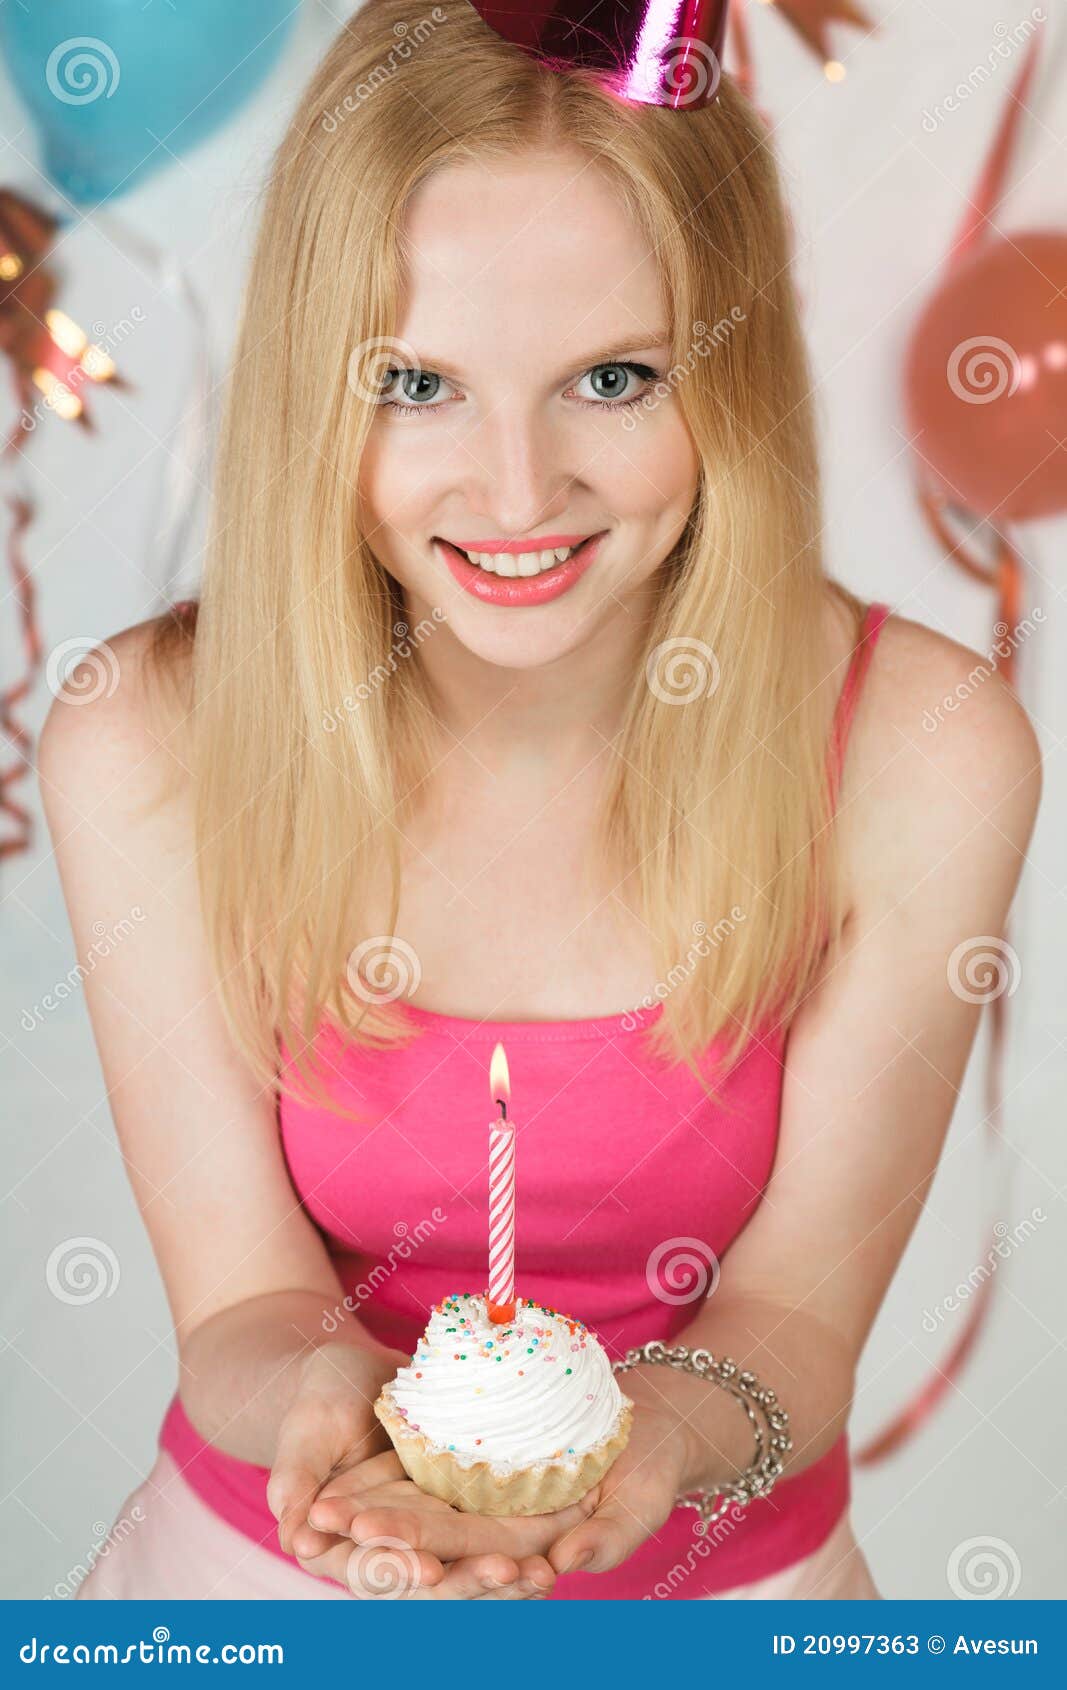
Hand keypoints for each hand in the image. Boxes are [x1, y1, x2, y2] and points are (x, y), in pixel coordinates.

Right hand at [266, 1342, 559, 1597]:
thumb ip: (297, 1476)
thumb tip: (293, 1532)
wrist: (359, 1371)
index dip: (398, 1571)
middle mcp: (396, 1546)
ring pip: (471, 1563)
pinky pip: (499, 1531)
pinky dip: (527, 1543)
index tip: (426, 1570)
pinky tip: (562, 1542)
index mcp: (347, 1542)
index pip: (372, 1567)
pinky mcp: (465, 1507)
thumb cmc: (322, 1396)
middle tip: (506, 1576)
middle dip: (468, 1581)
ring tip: (542, 1576)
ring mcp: (435, 1529)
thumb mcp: (308, 1427)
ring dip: (506, 1576)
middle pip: (432, 1578)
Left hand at [309, 1396, 687, 1585]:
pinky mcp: (476, 1457)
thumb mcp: (643, 1501)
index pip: (472, 1559)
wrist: (656, 1421)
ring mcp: (484, 1495)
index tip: (378, 1545)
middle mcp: (499, 1529)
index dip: (425, 1554)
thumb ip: (608, 1539)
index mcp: (532, 1549)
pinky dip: (387, 1474)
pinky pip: (427, 1464)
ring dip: (369, 1509)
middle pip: (430, 1535)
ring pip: (418, 1505)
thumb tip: (563, 1568)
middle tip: (328, 1524)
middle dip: (378, 1533)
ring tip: (319, 1509)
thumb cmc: (656, 1467)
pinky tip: (344, 1475)